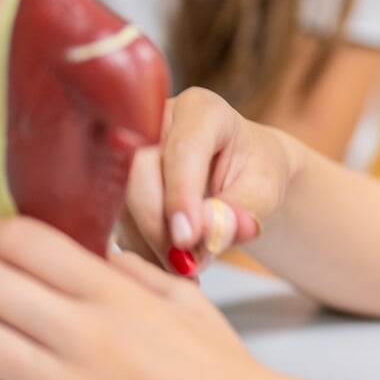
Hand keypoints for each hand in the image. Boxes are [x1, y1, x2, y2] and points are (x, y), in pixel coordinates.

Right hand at [125, 88, 280, 272]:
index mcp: (201, 110)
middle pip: (139, 175)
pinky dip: (143, 251)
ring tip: (188, 269)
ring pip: (121, 204)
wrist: (241, 174)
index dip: (181, 195)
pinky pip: (116, 223)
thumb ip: (242, 209)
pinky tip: (170, 265)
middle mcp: (155, 123)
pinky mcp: (114, 185)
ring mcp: (128, 152)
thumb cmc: (256, 173)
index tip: (187, 238)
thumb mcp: (264, 190)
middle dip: (160, 227)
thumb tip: (211, 232)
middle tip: (189, 265)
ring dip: (151, 245)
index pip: (183, 150)